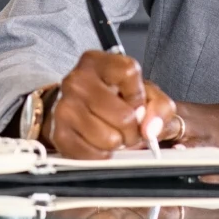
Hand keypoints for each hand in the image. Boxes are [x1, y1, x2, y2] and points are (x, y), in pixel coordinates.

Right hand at [46, 50, 178, 158]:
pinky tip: (99, 143)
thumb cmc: (112, 99)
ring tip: (112, 134)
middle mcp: (77, 81)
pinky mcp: (60, 134)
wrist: (76, 110)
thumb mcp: (142, 92)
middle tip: (128, 128)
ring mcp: (65, 107)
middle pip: (124, 116)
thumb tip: (151, 128)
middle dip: (133, 129)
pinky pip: (93, 155)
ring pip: (109, 139)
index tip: (136, 104)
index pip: (129, 73)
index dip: (139, 96)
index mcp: (97, 62)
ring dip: (117, 143)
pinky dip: (102, 155)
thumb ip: (159, 106)